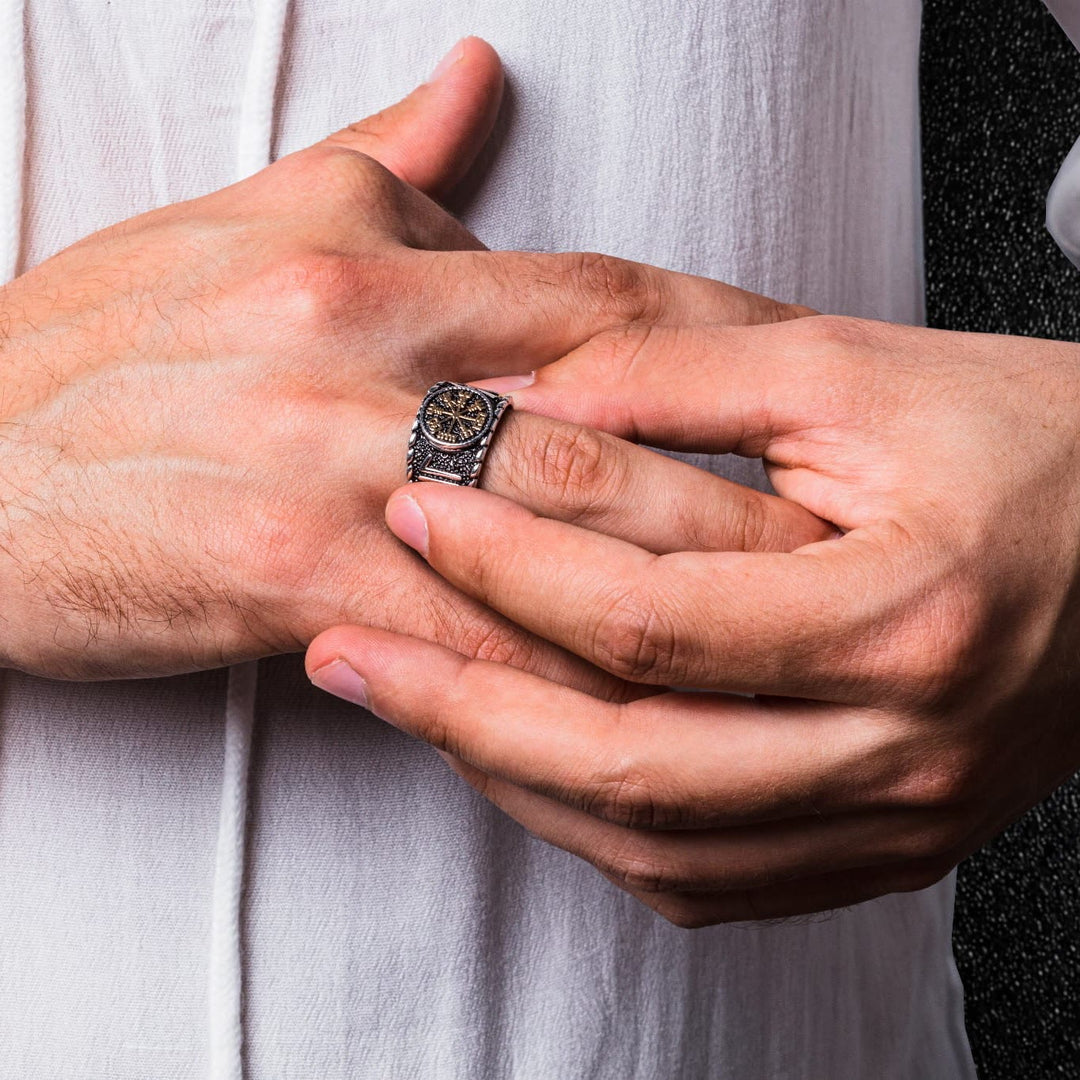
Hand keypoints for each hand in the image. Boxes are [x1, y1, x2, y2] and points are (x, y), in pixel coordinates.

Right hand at [0, 38, 823, 680]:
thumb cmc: (106, 349)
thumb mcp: (249, 216)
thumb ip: (387, 158)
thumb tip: (483, 79)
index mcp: (367, 263)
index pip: (594, 302)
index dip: (721, 350)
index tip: (806, 404)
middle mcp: (361, 358)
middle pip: (601, 429)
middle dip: (731, 494)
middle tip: (838, 546)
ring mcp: (329, 474)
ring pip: (547, 545)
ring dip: (671, 601)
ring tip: (776, 643)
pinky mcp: (286, 582)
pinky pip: (460, 640)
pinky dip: (552, 678)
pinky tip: (628, 710)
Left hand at [307, 315, 1079, 925]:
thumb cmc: (1032, 441)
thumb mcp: (859, 374)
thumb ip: (683, 377)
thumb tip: (526, 396)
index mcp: (906, 619)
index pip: (652, 621)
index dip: (511, 565)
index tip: (415, 507)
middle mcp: (903, 750)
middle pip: (631, 767)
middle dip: (462, 707)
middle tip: (347, 651)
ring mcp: (897, 818)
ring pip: (656, 846)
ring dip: (514, 780)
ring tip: (412, 705)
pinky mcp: (887, 842)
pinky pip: (711, 881)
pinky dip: (597, 831)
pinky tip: (527, 772)